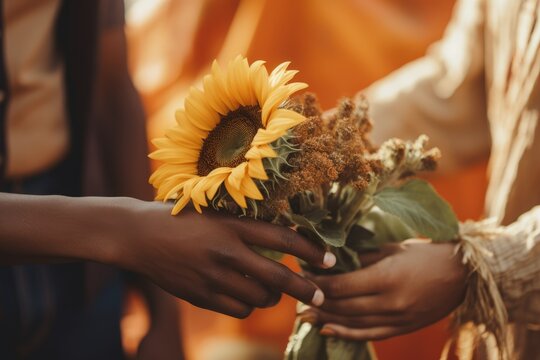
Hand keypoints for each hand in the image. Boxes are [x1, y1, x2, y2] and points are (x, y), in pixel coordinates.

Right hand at [116, 200, 334, 317]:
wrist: (139, 235)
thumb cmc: (182, 218)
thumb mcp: (216, 212)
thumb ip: (246, 226)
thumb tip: (284, 240)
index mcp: (232, 225)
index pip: (283, 239)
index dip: (311, 251)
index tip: (330, 259)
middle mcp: (226, 252)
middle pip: (279, 278)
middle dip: (306, 289)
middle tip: (319, 295)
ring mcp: (213, 277)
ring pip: (260, 298)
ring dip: (273, 297)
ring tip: (273, 290)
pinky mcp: (201, 296)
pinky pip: (239, 309)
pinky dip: (249, 305)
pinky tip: (246, 296)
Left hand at [303, 241, 466, 339]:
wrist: (465, 275)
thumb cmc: (428, 254)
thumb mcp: (393, 248)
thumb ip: (363, 257)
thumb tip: (334, 260)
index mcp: (386, 277)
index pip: (341, 286)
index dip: (318, 284)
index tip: (302, 275)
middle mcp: (390, 302)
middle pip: (343, 306)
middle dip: (316, 301)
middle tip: (296, 295)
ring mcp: (397, 319)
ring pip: (352, 322)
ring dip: (326, 319)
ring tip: (304, 316)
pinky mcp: (403, 328)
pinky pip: (370, 334)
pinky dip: (347, 333)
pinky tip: (328, 330)